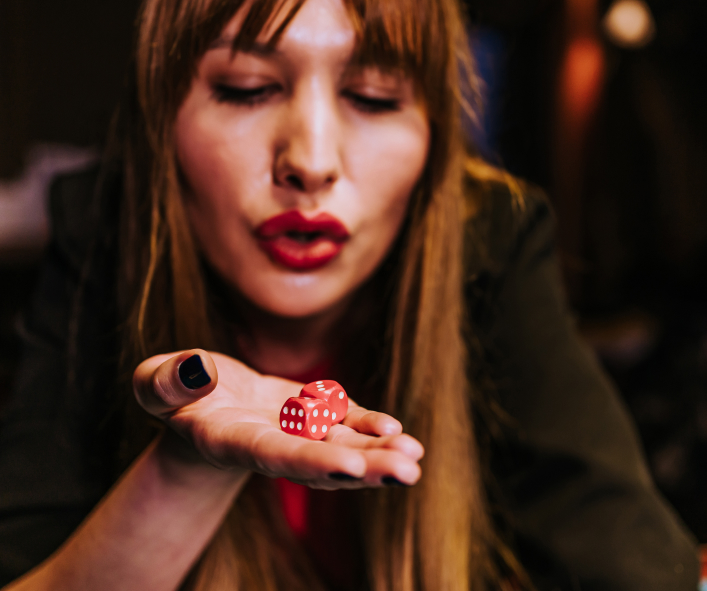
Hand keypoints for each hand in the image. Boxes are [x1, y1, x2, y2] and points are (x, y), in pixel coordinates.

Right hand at [133, 349, 422, 489]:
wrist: (197, 403)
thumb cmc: (170, 393)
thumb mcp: (154, 383)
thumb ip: (167, 381)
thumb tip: (195, 370)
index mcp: (231, 441)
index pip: (275, 455)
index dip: (311, 461)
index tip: (349, 466)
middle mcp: (270, 445)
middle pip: (321, 463)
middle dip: (365, 468)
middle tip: (408, 473)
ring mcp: (294, 432)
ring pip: (342, 447)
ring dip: (379, 454)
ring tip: (415, 458)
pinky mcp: (310, 413)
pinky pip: (344, 424)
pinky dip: (369, 426)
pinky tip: (397, 431)